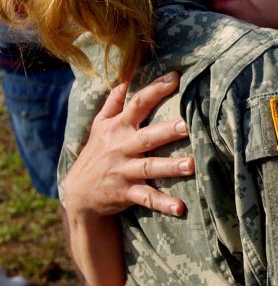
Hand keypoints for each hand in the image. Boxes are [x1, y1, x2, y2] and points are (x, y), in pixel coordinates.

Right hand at [63, 72, 194, 218]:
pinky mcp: (125, 193)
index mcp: (118, 127)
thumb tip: (125, 78)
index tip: (176, 77)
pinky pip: (146, 198)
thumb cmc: (97, 153)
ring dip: (169, 167)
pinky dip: (162, 203)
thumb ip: (113, 103)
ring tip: (191, 165)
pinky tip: (181, 207)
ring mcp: (123, 171)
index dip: (155, 90)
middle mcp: (121, 147)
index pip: (138, 104)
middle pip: (146, 137)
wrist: (78, 194)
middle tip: (187, 125)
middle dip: (167, 131)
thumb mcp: (100, 126)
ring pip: (149, 168)